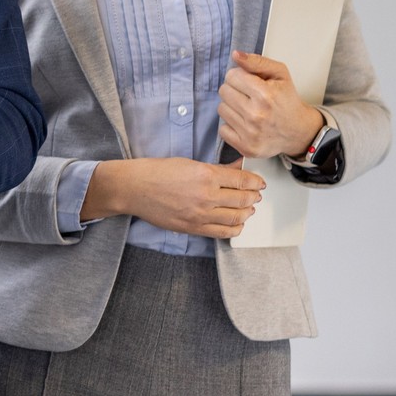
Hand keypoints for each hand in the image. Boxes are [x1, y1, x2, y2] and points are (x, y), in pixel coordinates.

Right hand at [81, 157, 265, 238]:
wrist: (135, 189)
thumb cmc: (157, 172)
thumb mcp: (190, 163)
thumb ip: (217, 169)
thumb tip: (238, 168)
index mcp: (206, 175)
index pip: (242, 181)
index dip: (256, 182)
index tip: (260, 182)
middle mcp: (206, 196)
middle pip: (243, 200)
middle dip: (254, 197)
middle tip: (256, 194)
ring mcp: (200, 215)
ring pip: (237, 218)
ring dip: (247, 212)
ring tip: (248, 208)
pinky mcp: (194, 228)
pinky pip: (223, 232)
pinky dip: (235, 228)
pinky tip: (236, 222)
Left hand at [218, 50, 322, 159]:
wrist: (299, 131)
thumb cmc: (287, 100)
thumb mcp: (280, 74)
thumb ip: (257, 61)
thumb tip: (236, 55)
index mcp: (265, 94)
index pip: (231, 76)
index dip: (240, 76)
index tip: (250, 82)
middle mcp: (257, 115)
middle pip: (224, 91)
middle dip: (235, 90)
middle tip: (250, 96)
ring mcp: (250, 133)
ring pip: (221, 109)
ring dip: (232, 107)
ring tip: (249, 109)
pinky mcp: (246, 147)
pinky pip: (222, 129)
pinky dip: (232, 125)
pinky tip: (245, 123)